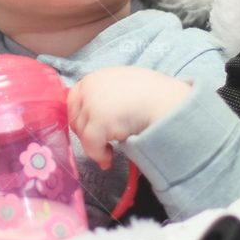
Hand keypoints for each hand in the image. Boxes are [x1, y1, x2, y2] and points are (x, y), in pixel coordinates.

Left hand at [67, 66, 191, 168]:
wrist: (166, 101)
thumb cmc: (151, 94)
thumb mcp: (122, 85)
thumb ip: (106, 94)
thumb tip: (100, 112)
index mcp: (94, 78)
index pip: (73, 100)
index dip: (80, 117)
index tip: (90, 130)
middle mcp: (89, 89)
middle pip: (76, 117)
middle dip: (86, 133)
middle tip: (102, 144)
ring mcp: (92, 104)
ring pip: (82, 133)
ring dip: (94, 146)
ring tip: (109, 153)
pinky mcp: (100, 122)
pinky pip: (91, 145)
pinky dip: (99, 155)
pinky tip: (109, 160)